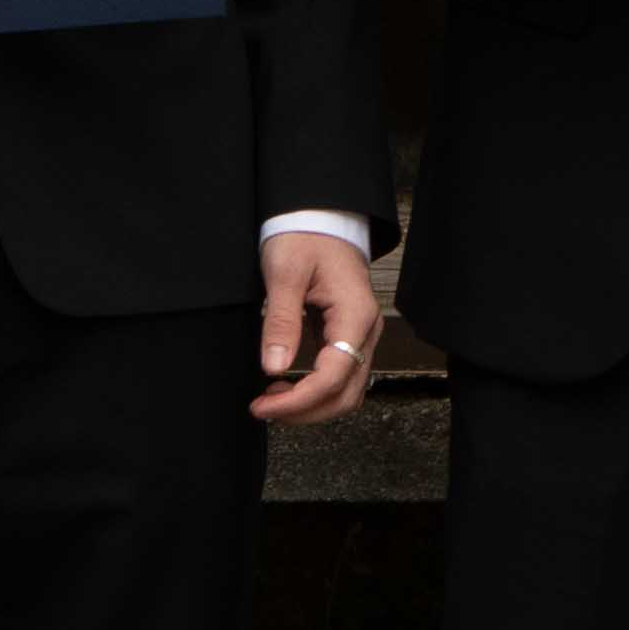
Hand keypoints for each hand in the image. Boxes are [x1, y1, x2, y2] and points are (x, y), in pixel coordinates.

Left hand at [253, 230, 381, 425]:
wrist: (321, 218)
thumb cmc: (305, 238)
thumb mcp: (285, 275)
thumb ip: (281, 322)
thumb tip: (274, 368)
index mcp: (355, 316)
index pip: (334, 376)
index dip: (299, 400)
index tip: (262, 405)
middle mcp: (366, 331)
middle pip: (347, 394)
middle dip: (306, 411)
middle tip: (262, 409)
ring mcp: (361, 335)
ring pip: (348, 391)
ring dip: (312, 406)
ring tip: (271, 400)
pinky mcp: (349, 336)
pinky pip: (341, 377)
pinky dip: (315, 391)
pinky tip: (286, 386)